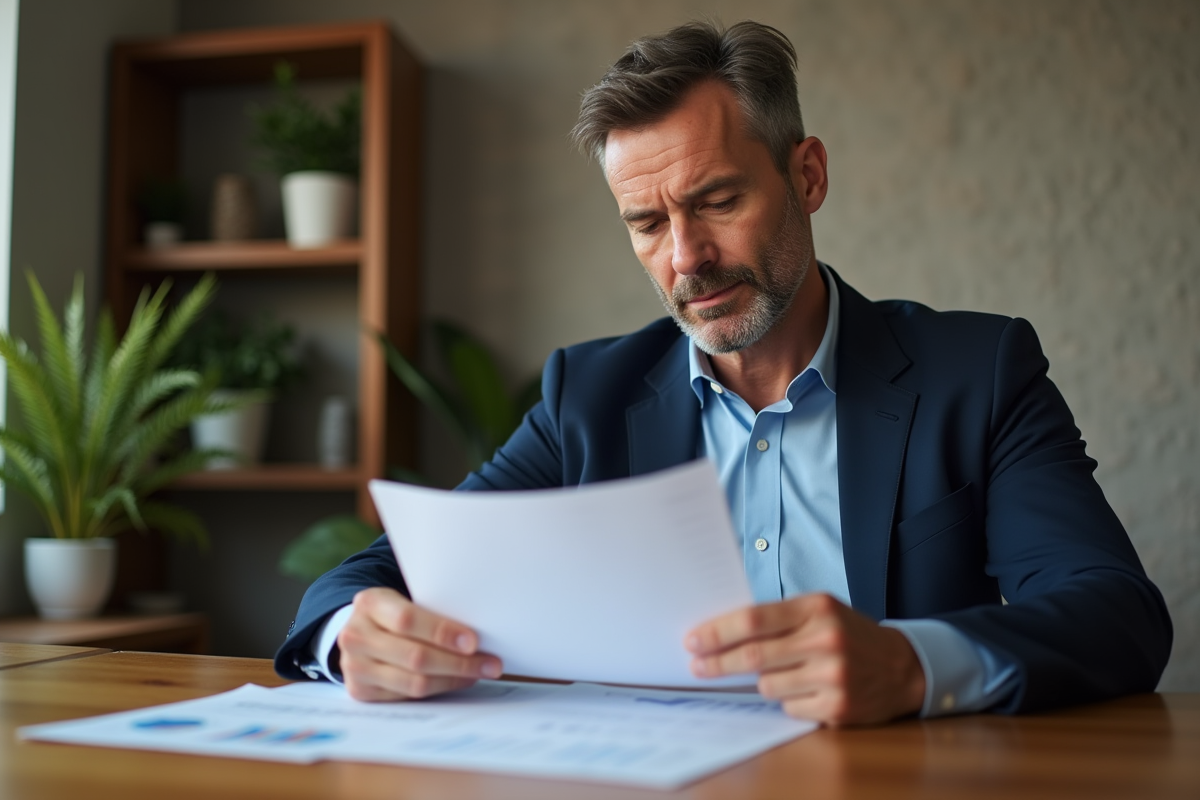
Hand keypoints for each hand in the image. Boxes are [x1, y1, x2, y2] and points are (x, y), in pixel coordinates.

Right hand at [336, 587, 502, 701]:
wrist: (358, 630)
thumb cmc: (392, 613)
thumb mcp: (403, 599)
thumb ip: (430, 610)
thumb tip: (476, 632)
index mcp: (369, 603)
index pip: (408, 621)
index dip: (443, 633)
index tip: (473, 641)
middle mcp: (356, 635)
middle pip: (415, 657)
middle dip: (459, 663)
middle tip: (491, 664)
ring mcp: (355, 667)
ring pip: (414, 682)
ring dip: (454, 679)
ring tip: (479, 673)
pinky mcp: (360, 691)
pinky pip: (408, 696)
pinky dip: (439, 689)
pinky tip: (457, 680)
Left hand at [685, 593, 925, 725]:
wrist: (904, 667)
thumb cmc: (849, 634)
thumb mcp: (820, 610)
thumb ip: (779, 617)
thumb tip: (722, 632)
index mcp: (817, 608)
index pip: (754, 619)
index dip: (718, 631)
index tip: (694, 639)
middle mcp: (825, 639)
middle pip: (753, 655)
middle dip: (717, 662)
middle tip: (696, 665)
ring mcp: (833, 676)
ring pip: (767, 685)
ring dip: (764, 681)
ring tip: (787, 672)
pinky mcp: (837, 707)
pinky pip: (788, 707)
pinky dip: (790, 699)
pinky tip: (809, 689)